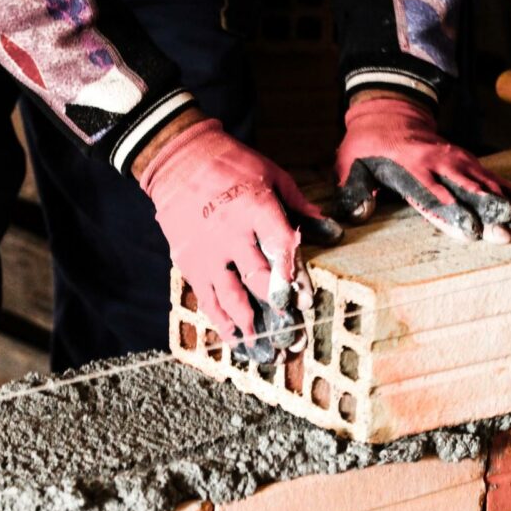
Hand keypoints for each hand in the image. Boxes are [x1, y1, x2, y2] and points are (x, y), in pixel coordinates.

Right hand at [137, 115, 342, 360]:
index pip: (280, 249)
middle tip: (291, 335)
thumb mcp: (272, 175)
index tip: (305, 302)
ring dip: (248, 325)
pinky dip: (220, 320)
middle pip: (257, 279)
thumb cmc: (232, 165)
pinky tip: (234, 338)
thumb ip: (300, 205)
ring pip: (229, 296)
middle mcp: (231, 235)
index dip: (295, 278)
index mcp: (256, 209)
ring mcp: (208, 252)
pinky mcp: (190, 262)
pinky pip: (206, 297)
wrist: (179, 160)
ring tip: (264, 350)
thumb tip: (331, 230)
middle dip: (276, 309)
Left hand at [335, 95, 510, 242]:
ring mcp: (454, 158)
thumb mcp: (349, 164)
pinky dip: (506, 188)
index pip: (432, 193)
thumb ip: (353, 191)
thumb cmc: (366, 144)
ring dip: (504, 203)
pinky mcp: (464, 158)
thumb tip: (357, 215)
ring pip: (483, 183)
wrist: (388, 112)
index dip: (450, 212)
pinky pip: (489, 174)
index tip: (469, 230)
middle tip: (507, 233)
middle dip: (488, 212)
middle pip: (466, 190)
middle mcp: (437, 162)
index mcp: (410, 166)